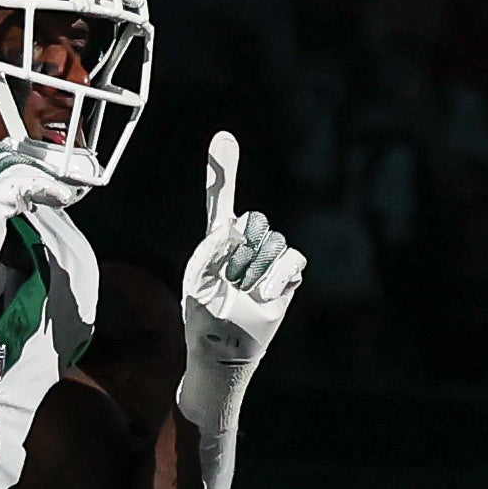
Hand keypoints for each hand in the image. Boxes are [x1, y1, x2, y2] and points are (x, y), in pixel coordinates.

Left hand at [179, 132, 305, 389]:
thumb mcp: (196, 283)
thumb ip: (208, 250)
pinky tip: (264, 294)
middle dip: (240, 250)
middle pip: (253, 219)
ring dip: (254, 270)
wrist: (224, 350)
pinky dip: (276, 276)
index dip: (223, 171)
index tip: (223, 138)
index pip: (222, 201)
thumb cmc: (204, 319)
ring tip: (244, 293)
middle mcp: (244, 245)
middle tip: (229, 281)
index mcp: (217, 241)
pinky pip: (291, 258)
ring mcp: (267, 259)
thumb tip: (231, 226)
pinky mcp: (287, 275)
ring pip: (271, 240)